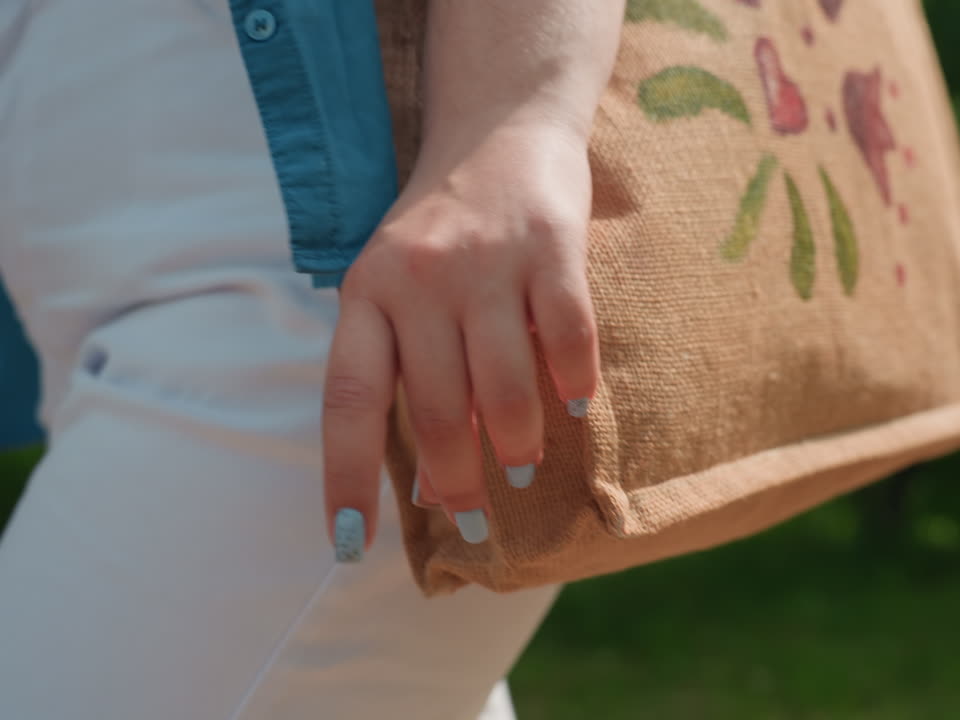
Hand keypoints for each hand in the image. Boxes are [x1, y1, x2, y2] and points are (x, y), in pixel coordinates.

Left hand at [323, 122, 598, 557]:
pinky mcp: (551, 246)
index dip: (347, 479)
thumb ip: (404, 371)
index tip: (348, 545)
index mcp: (367, 294)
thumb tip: (432, 487)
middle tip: (475, 513)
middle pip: (440, 410)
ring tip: (522, 466)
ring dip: (517, 444)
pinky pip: (568, 336)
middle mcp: (419, 280)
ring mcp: (488, 263)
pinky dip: (575, 383)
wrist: (500, 129)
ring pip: (506, 387)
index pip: (349, 403)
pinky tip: (576, 406)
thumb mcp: (396, 289)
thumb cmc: (442, 229)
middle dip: (458, 479)